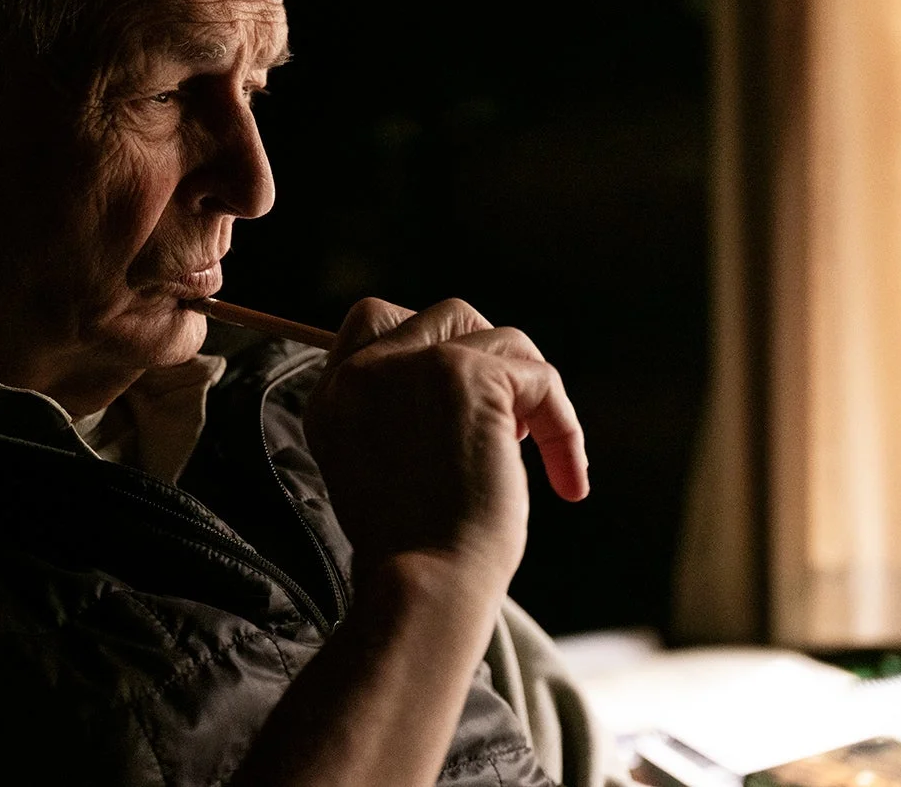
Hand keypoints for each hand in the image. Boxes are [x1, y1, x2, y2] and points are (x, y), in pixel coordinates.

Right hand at [304, 297, 587, 589]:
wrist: (424, 584)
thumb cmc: (412, 553)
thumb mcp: (379, 468)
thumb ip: (396, 414)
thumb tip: (464, 378)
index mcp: (333, 395)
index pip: (372, 322)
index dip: (426, 347)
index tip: (456, 401)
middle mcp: (363, 370)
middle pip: (440, 316)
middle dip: (484, 355)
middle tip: (502, 420)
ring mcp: (413, 365)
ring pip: (496, 337)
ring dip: (525, 389)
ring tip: (523, 447)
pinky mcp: (467, 374)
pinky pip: (539, 376)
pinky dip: (562, 426)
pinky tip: (567, 480)